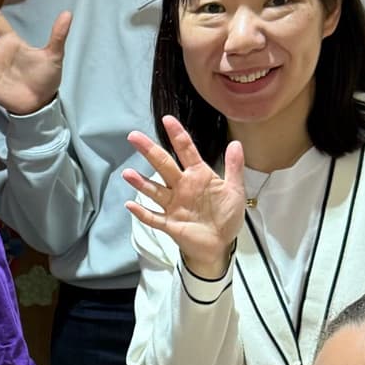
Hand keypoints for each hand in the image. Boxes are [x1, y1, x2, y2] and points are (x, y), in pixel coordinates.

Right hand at [123, 116, 246, 277]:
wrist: (220, 244)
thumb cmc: (225, 216)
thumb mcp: (234, 190)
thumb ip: (234, 167)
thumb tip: (236, 143)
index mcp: (198, 176)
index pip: (186, 151)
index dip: (177, 135)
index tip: (167, 120)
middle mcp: (182, 187)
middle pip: (163, 165)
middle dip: (150, 151)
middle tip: (134, 136)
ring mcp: (173, 205)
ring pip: (155, 191)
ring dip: (141, 183)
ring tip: (128, 174)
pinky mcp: (170, 224)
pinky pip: (154, 217)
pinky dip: (142, 213)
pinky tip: (130, 205)